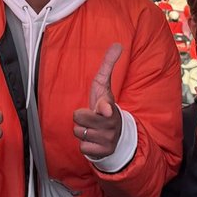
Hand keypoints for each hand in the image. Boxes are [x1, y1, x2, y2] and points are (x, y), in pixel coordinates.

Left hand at [73, 43, 123, 158]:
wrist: (117, 134)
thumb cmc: (105, 106)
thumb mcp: (104, 86)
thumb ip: (108, 65)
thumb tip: (118, 44)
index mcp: (110, 106)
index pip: (106, 106)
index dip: (103, 108)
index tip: (104, 109)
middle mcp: (110, 123)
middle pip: (79, 118)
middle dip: (80, 116)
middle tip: (90, 115)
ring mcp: (107, 138)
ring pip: (78, 132)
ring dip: (82, 130)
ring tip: (92, 127)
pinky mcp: (103, 151)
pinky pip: (82, 147)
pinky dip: (85, 144)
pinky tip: (93, 140)